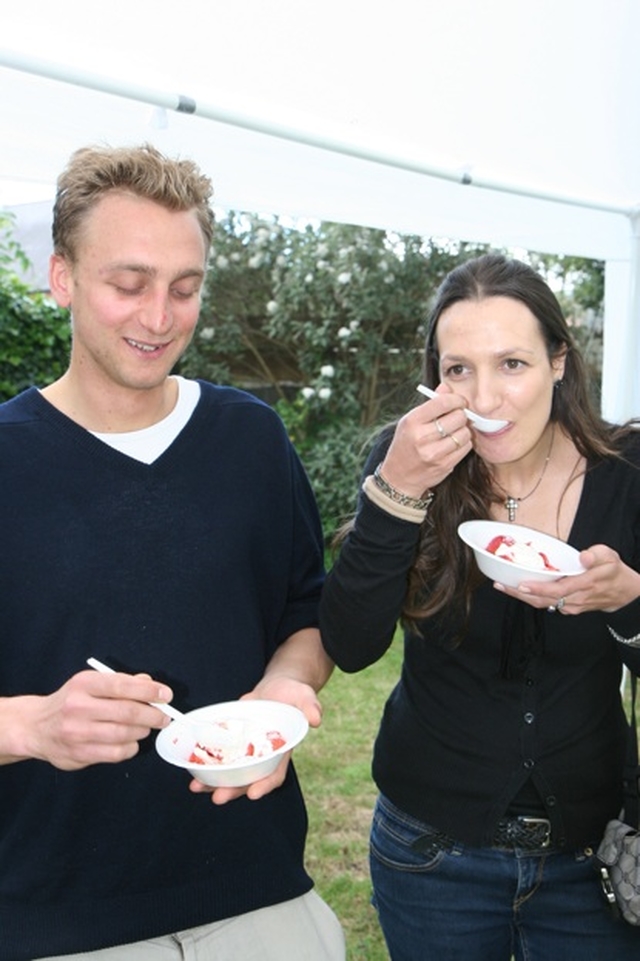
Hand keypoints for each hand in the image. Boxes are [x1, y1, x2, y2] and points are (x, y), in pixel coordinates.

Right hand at [20, 670, 172, 769]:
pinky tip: (130, 742)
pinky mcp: (78, 754)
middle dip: (153, 714)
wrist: (35, 727)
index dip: (149, 690)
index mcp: (84, 684)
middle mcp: (78, 707)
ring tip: (145, 727)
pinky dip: (130, 748)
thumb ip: (121, 683)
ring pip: (124, 734)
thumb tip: (150, 683)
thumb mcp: (90, 684)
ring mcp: (77, 732)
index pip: (122, 685)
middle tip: (164, 717)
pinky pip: (116, 753)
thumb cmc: (70, 702)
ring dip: (142, 731)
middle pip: (127, 712)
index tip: (166, 695)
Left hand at [189, 674, 322, 804]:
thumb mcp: (304, 696)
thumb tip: (316, 719)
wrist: (276, 688)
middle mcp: (263, 756)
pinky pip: (219, 757)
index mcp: (282, 751)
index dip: (265, 785)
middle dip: (233, 790)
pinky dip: (206, 765)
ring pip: (230, 772)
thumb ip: (310, 706)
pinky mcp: (233, 742)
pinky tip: (192, 770)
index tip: (254, 794)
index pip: (275, 773)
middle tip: (218, 797)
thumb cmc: (293, 693)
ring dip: (214, 783)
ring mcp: (247, 751)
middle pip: (248, 779)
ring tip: (196, 788)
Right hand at [380, 386, 471, 497]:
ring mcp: (434, 452)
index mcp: (412, 421)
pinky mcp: (445, 465)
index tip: (458, 401)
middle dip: (461, 415)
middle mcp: (422, 437)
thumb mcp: (410, 422)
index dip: (456, 399)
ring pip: (464, 432)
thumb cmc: (406, 445)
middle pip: (458, 417)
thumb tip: (446, 387)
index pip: (442, 402)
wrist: (399, 477)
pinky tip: (454, 443)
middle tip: (456, 417)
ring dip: (463, 430)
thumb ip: (430, 405)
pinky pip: (466, 447)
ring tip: (454, 432)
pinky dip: (464, 443)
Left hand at [497, 544, 639, 614]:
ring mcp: (570, 606)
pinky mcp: (568, 608)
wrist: (624, 594)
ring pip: (542, 604)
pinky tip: (518, 589)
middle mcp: (574, 599)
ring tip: (502, 586)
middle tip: (499, 585)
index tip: (520, 584)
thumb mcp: (610, 557)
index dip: (537, 589)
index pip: (557, 590)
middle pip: (542, 600)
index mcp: (583, 585)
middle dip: (519, 594)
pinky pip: (546, 604)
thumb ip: (596, 555)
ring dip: (521, 596)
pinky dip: (531, 597)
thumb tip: (584, 557)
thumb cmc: (614, 573)